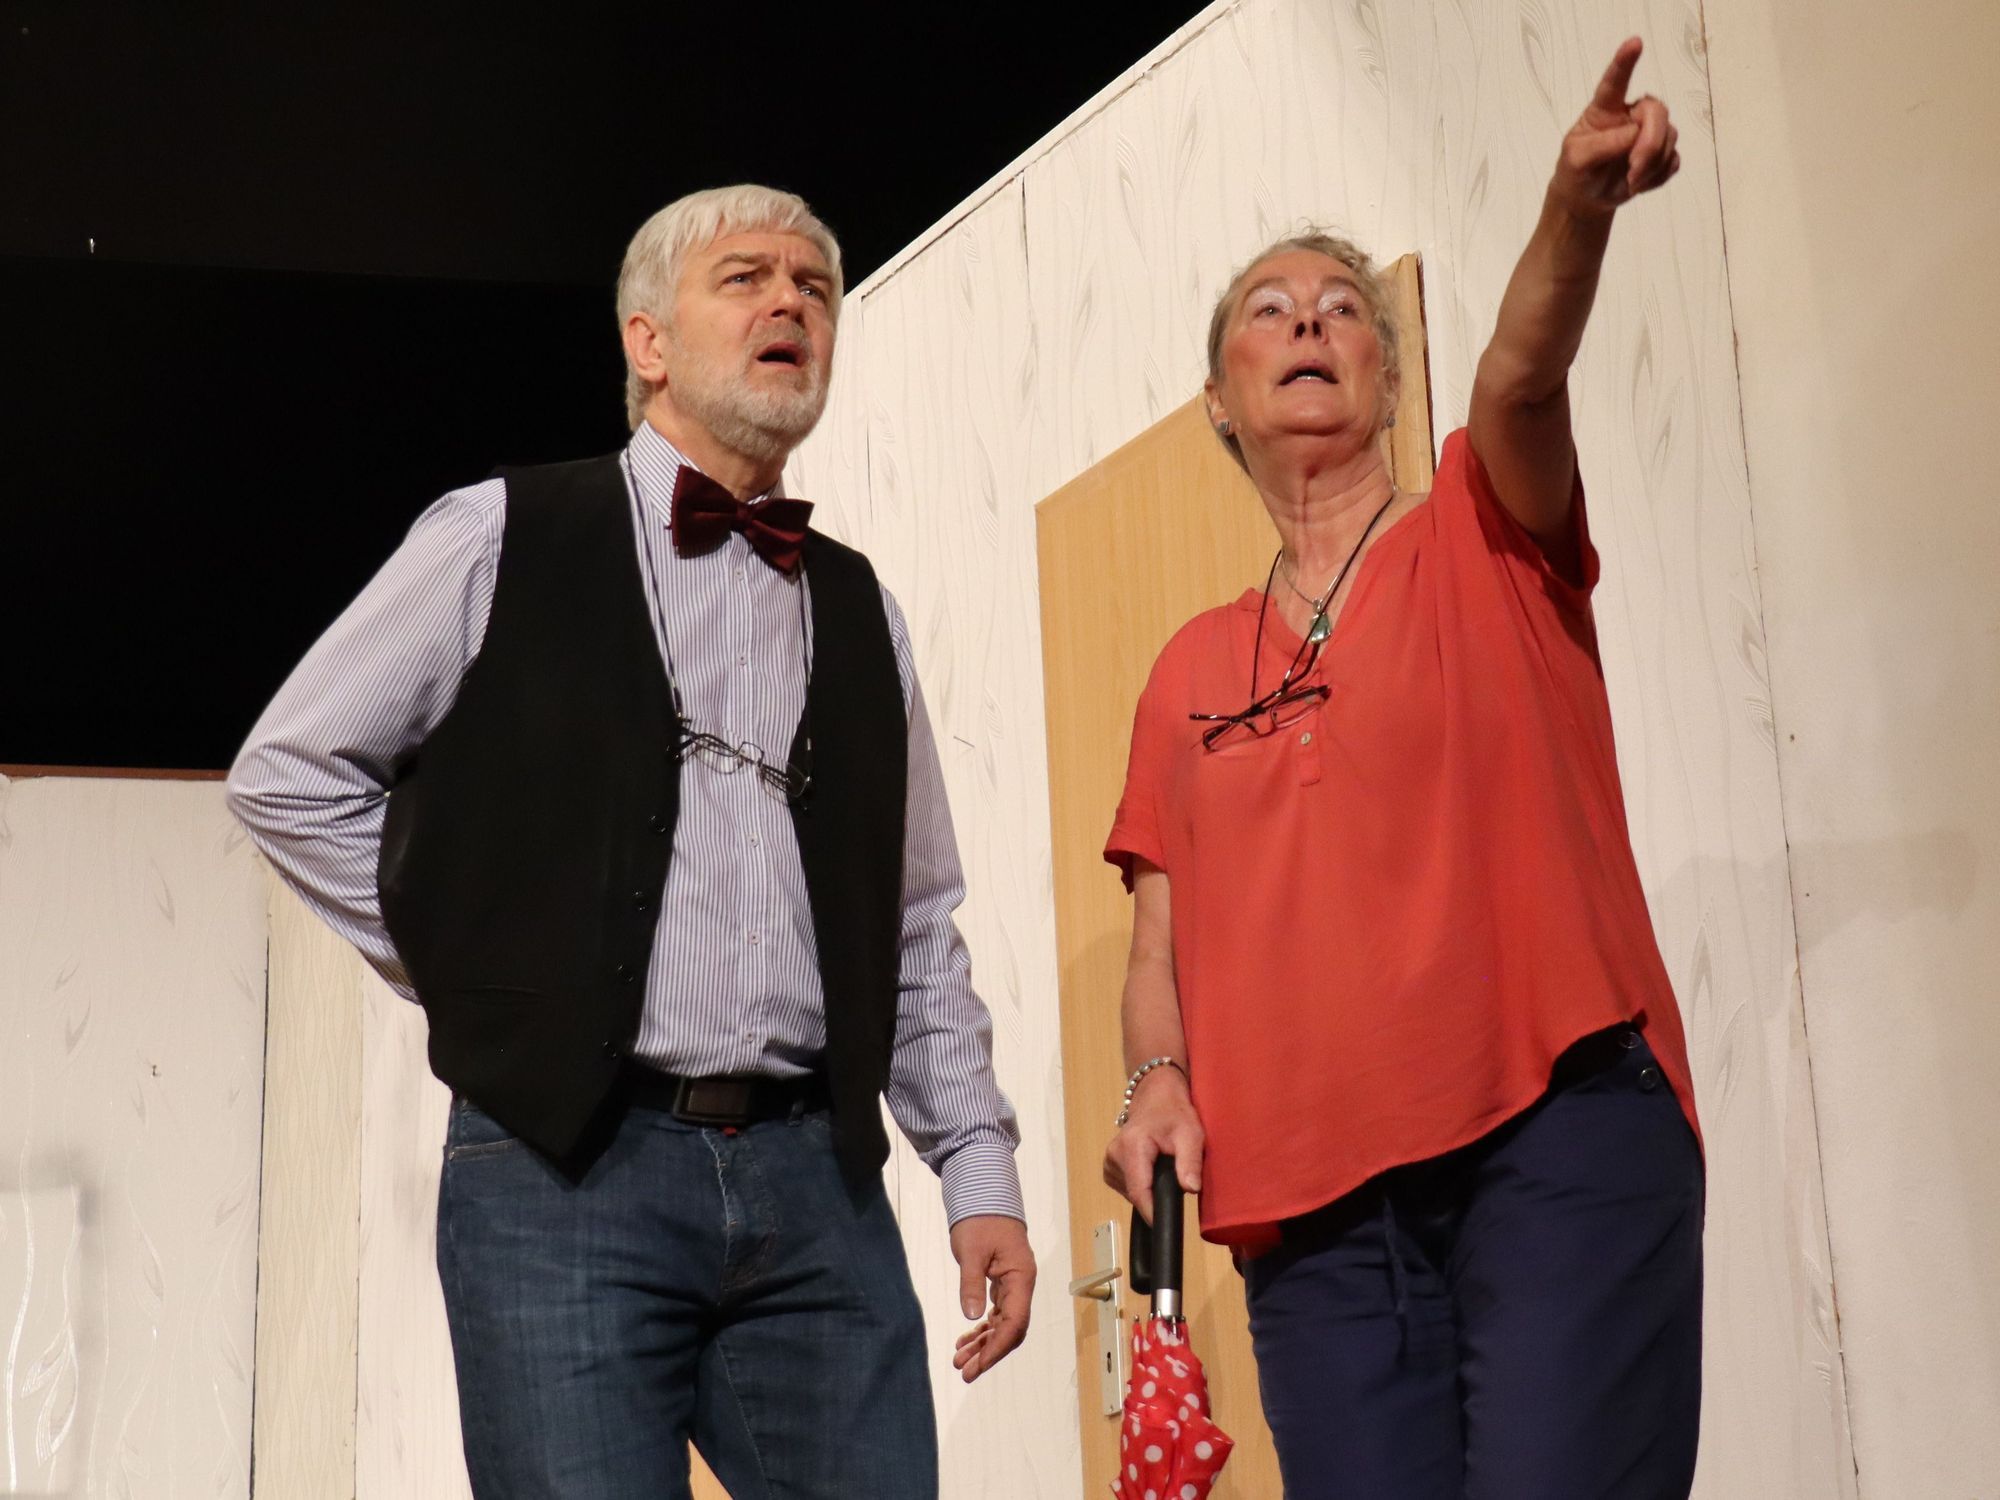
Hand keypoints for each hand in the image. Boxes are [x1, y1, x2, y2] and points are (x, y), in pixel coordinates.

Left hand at [948, 1215, 1035, 1383]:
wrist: (984, 1195)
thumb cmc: (980, 1219)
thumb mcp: (971, 1251)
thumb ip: (972, 1284)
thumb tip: (972, 1317)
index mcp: (1021, 1278)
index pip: (1014, 1322)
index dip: (997, 1347)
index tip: (977, 1365)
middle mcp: (1021, 1285)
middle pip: (1010, 1329)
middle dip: (989, 1352)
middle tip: (965, 1371)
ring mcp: (1013, 1284)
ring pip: (1002, 1324)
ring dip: (983, 1343)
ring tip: (960, 1360)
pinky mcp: (1002, 1282)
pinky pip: (996, 1313)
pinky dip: (982, 1328)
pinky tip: (966, 1340)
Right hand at [1102, 1066, 1203, 1225]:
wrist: (1156, 1096)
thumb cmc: (1175, 1113)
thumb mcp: (1191, 1134)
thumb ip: (1190, 1162)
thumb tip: (1190, 1189)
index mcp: (1131, 1146)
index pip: (1138, 1191)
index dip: (1152, 1212)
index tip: (1166, 1224)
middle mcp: (1114, 1155)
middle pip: (1135, 1194)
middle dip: (1156, 1196)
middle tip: (1175, 1181)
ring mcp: (1109, 1161)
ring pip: (1130, 1193)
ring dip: (1149, 1190)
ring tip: (1164, 1171)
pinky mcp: (1110, 1166)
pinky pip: (1126, 1187)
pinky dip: (1141, 1185)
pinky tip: (1151, 1171)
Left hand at [1553, 37, 1680, 216]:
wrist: (1587, 198)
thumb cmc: (1576, 172)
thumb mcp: (1576, 160)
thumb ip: (1601, 145)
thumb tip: (1634, 134)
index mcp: (1606, 108)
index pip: (1615, 81)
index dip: (1625, 62)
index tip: (1634, 43)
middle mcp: (1632, 113)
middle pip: (1657, 111)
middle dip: (1650, 142)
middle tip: (1633, 168)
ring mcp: (1649, 133)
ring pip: (1670, 137)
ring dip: (1651, 164)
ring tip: (1629, 180)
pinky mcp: (1662, 154)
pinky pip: (1673, 160)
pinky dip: (1657, 177)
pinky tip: (1639, 183)